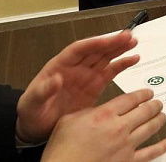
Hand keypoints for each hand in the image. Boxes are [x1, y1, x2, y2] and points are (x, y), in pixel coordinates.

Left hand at [15, 30, 140, 143]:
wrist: (36, 128)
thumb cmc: (31, 112)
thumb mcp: (33, 102)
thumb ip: (43, 90)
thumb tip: (56, 79)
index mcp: (59, 65)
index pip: (79, 49)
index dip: (95, 44)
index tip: (109, 40)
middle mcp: (75, 67)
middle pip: (96, 50)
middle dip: (112, 43)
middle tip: (128, 36)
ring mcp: (86, 76)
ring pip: (105, 58)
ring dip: (119, 49)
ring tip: (134, 42)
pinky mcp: (94, 87)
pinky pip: (110, 72)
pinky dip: (122, 65)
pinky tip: (133, 59)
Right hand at [40, 89, 165, 161]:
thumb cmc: (61, 150)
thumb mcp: (69, 120)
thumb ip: (90, 111)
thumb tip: (102, 109)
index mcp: (104, 114)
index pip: (131, 99)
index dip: (142, 94)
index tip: (147, 93)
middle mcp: (119, 128)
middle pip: (145, 111)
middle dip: (154, 104)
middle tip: (157, 102)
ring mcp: (126, 145)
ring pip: (150, 127)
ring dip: (159, 119)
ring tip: (163, 115)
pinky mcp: (129, 161)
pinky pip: (152, 152)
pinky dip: (163, 146)